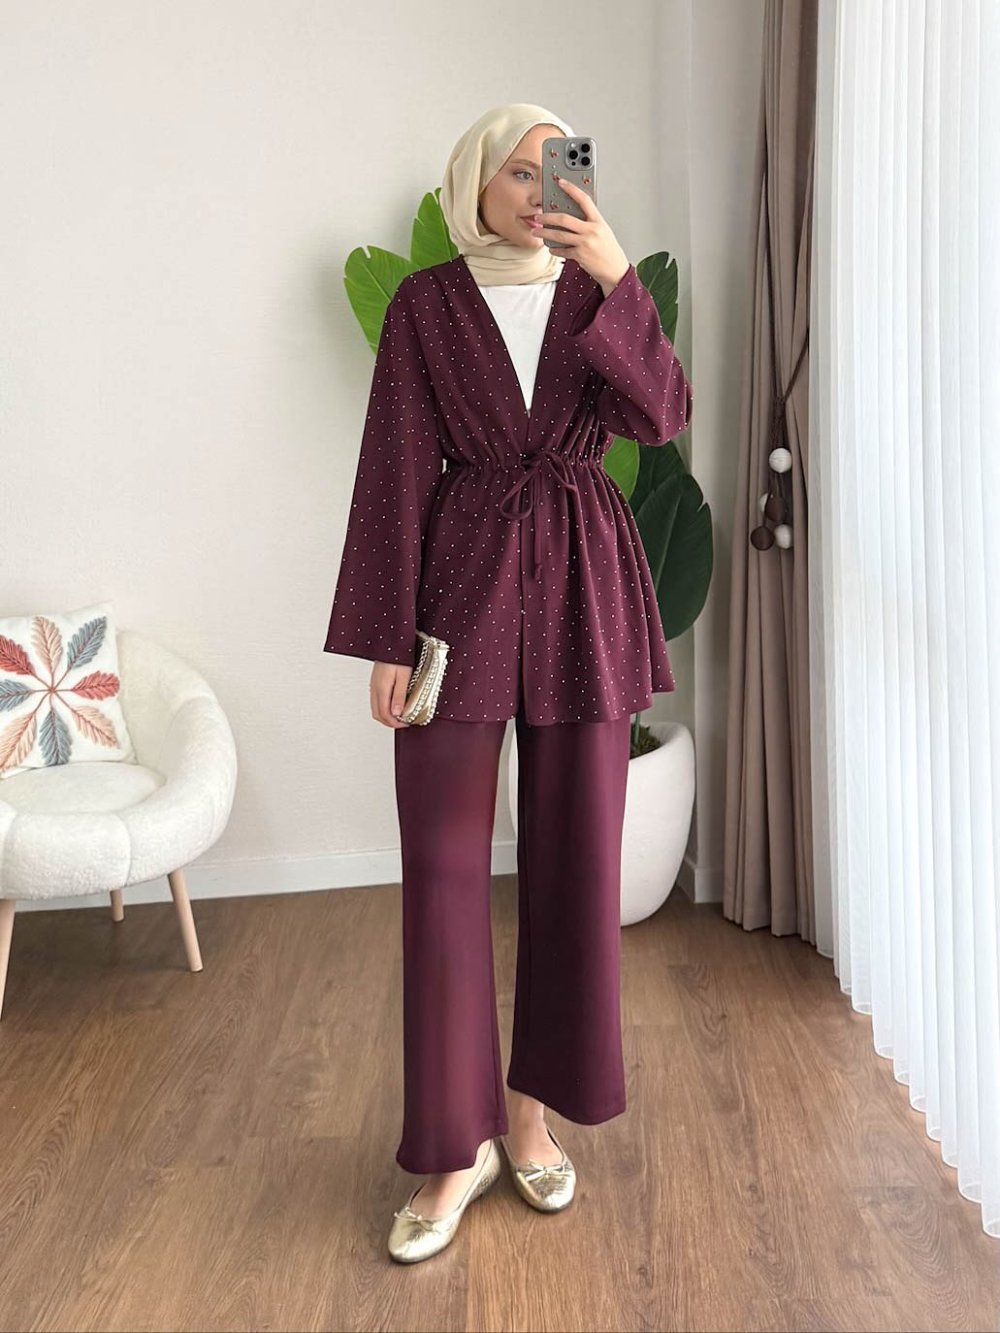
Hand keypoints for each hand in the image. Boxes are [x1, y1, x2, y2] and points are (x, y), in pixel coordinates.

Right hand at [371, 661, 411, 726]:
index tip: (406, 723)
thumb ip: (399, 695)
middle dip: (390, 722)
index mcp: (382, 689)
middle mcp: (375, 689)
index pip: (385, 715)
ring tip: (399, 715)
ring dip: (386, 716)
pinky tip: (393, 705)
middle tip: (403, 722)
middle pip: (378, 714)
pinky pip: (376, 700)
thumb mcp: (404, 676)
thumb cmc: (399, 656)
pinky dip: (384, 708)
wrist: (391, 642)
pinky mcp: (375, 682)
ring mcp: (374, 685)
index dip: (395, 723)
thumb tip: (396, 713)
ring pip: (376, 708)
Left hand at [535, 176, 629, 294]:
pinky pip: (563, 251)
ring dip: (545, 233)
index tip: (561, 182)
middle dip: (548, 217)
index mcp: (598, 221)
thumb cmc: (609, 250)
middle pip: (565, 219)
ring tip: (536, 231)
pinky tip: (551, 248)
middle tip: (538, 216)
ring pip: (560, 235)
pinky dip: (555, 249)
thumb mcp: (603, 231)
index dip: (572, 189)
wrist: (615, 270)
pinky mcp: (580, 256)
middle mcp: (591, 230)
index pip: (584, 200)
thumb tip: (572, 215)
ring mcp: (585, 243)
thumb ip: (589, 222)